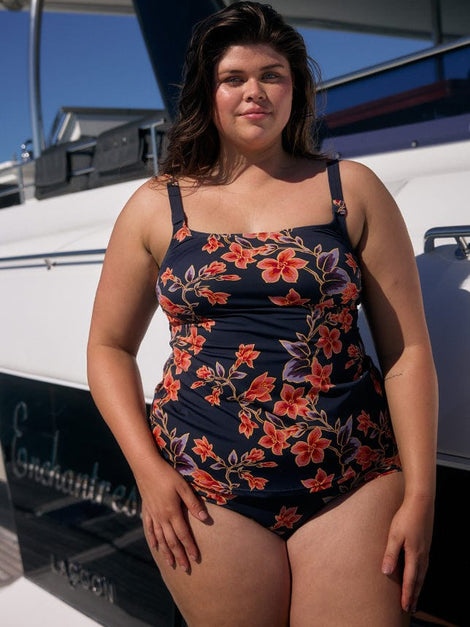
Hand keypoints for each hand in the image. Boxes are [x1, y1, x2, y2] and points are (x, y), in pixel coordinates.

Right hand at [137, 459, 209, 571]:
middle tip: (186, 569)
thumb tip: (205, 519)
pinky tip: (155, 546)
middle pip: (171, 541)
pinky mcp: (146, 509)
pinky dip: (153, 539)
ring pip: (160, 538)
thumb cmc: (167, 474)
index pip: (183, 535)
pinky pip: (149, 528)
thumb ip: (193, 503)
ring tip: (171, 564)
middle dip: (179, 555)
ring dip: (166, 552)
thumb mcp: (183, 486)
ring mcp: (153, 514)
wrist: (145, 466)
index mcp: (172, 512)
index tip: (195, 559)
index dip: (190, 547)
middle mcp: (161, 517)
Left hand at [381, 495, 433, 612]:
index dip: (407, 595)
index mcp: (414, 555)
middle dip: (414, 595)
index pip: (410, 581)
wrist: (421, 503)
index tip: (405, 607)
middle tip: (411, 608)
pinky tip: (418, 575)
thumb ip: (391, 554)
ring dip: (418, 587)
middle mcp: (422, 556)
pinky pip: (424, 566)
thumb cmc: (405, 518)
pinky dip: (421, 576)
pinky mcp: (425, 545)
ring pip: (422, 574)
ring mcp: (426, 550)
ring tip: (415, 596)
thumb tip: (386, 572)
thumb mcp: (394, 535)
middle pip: (419, 581)